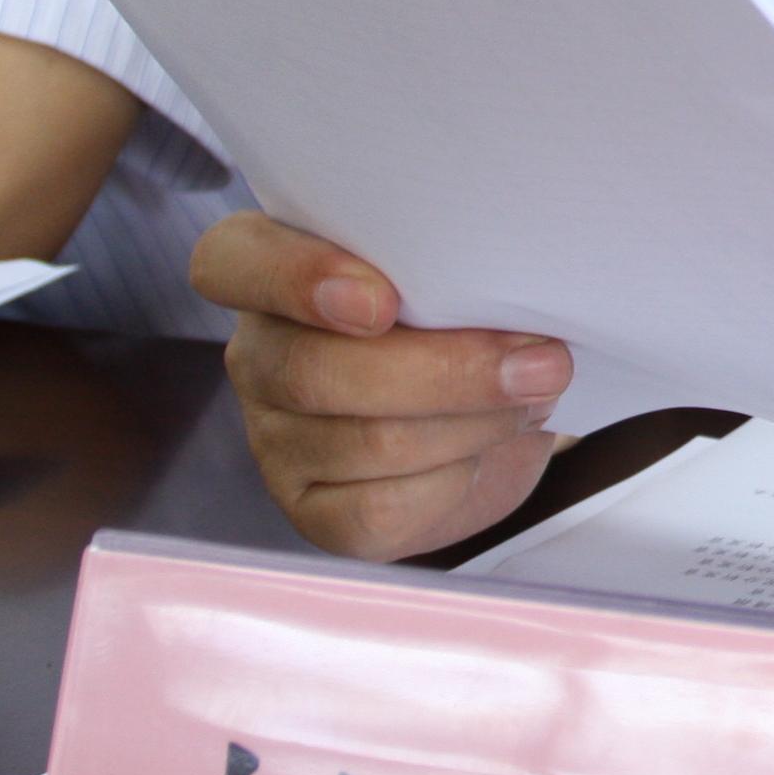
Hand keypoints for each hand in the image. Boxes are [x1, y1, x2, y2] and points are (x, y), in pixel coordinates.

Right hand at [198, 210, 568, 559]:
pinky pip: (382, 507)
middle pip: (315, 372)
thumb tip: (509, 284)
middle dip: (446, 372)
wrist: (491, 407)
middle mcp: (260, 356)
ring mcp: (277, 441)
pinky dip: (455, 479)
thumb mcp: (450, 269)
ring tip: (536, 396)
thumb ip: (445, 262)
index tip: (381, 301)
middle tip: (542, 362)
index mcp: (269, 271)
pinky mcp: (315, 512)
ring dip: (473, 423)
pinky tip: (489, 450)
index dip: (295, 280)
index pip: (231, 263)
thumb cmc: (462, 316)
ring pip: (367, 442)